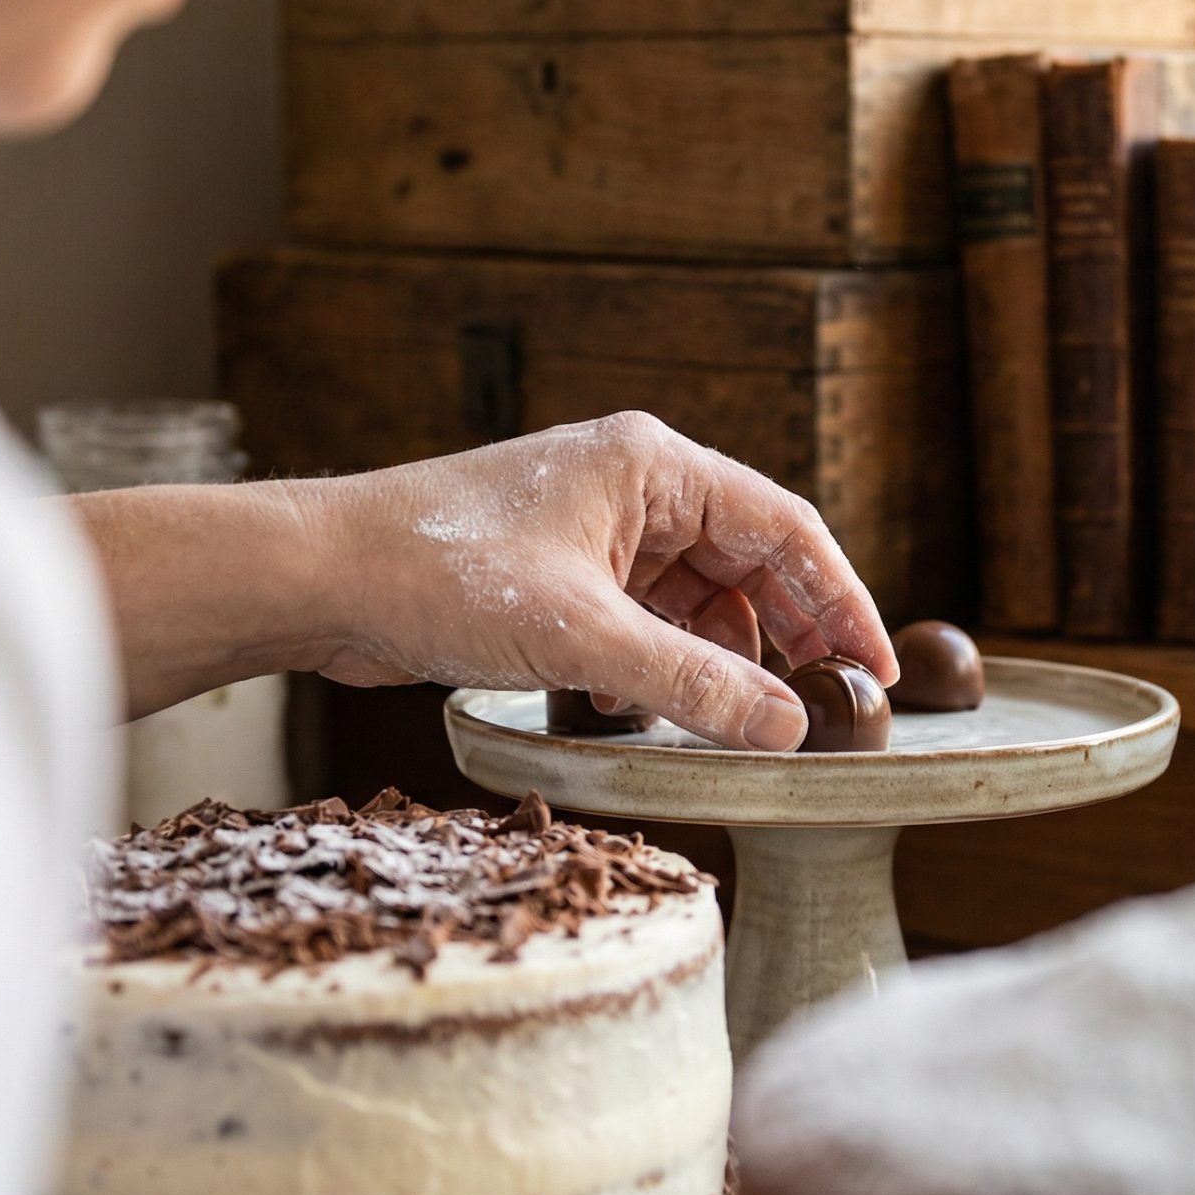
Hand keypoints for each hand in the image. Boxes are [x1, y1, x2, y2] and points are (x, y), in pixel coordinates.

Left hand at [302, 412, 897, 749]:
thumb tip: (785, 729)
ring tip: (741, 720)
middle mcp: (632, 486)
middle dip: (788, 636)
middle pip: (748, 562)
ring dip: (720, 658)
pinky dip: (663, 666)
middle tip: (825, 710)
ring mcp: (594, 531)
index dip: (841, 602)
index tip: (876, 672)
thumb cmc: (436, 572)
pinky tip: (656, 711)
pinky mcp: (559, 575)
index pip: (785, 528)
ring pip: (696, 598)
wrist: (319, 578)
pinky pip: (644, 620)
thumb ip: (693, 685)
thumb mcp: (583, 640)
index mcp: (652, 465)